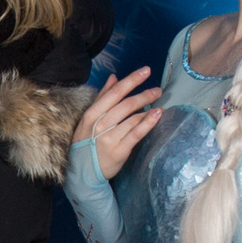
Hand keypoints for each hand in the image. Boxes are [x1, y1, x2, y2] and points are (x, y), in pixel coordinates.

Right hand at [76, 65, 162, 179]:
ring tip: (159, 105)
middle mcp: (99, 124)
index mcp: (92, 113)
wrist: (82, 171)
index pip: (114, 92)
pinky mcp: (119, 150)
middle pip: (125, 104)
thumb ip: (102, 97)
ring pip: (132, 118)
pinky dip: (148, 123)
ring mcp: (109, 138)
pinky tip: (157, 115)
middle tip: (158, 90)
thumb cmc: (87, 142)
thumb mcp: (89, 118)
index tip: (146, 71)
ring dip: (148, 108)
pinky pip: (136, 133)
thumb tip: (114, 77)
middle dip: (144, 94)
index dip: (132, 80)